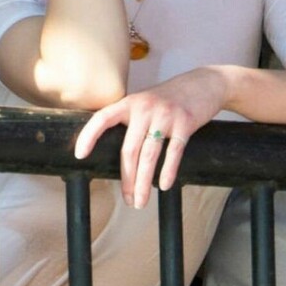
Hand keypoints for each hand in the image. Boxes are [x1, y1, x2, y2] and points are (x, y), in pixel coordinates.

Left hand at [73, 65, 230, 207]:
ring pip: (149, 155)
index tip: (80, 156)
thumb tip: (119, 153)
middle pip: (129, 150)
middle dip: (127, 179)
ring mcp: (165, 115)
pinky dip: (168, 171)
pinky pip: (174, 151)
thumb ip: (132, 120)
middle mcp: (145, 108)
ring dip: (144, 182)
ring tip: (141, 201)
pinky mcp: (185, 122)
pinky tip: (164, 186)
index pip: (103, 119)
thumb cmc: (172, 98)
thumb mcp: (146, 102)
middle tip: (128, 200)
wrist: (205, 84)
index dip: (89, 136)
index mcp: (130, 103)